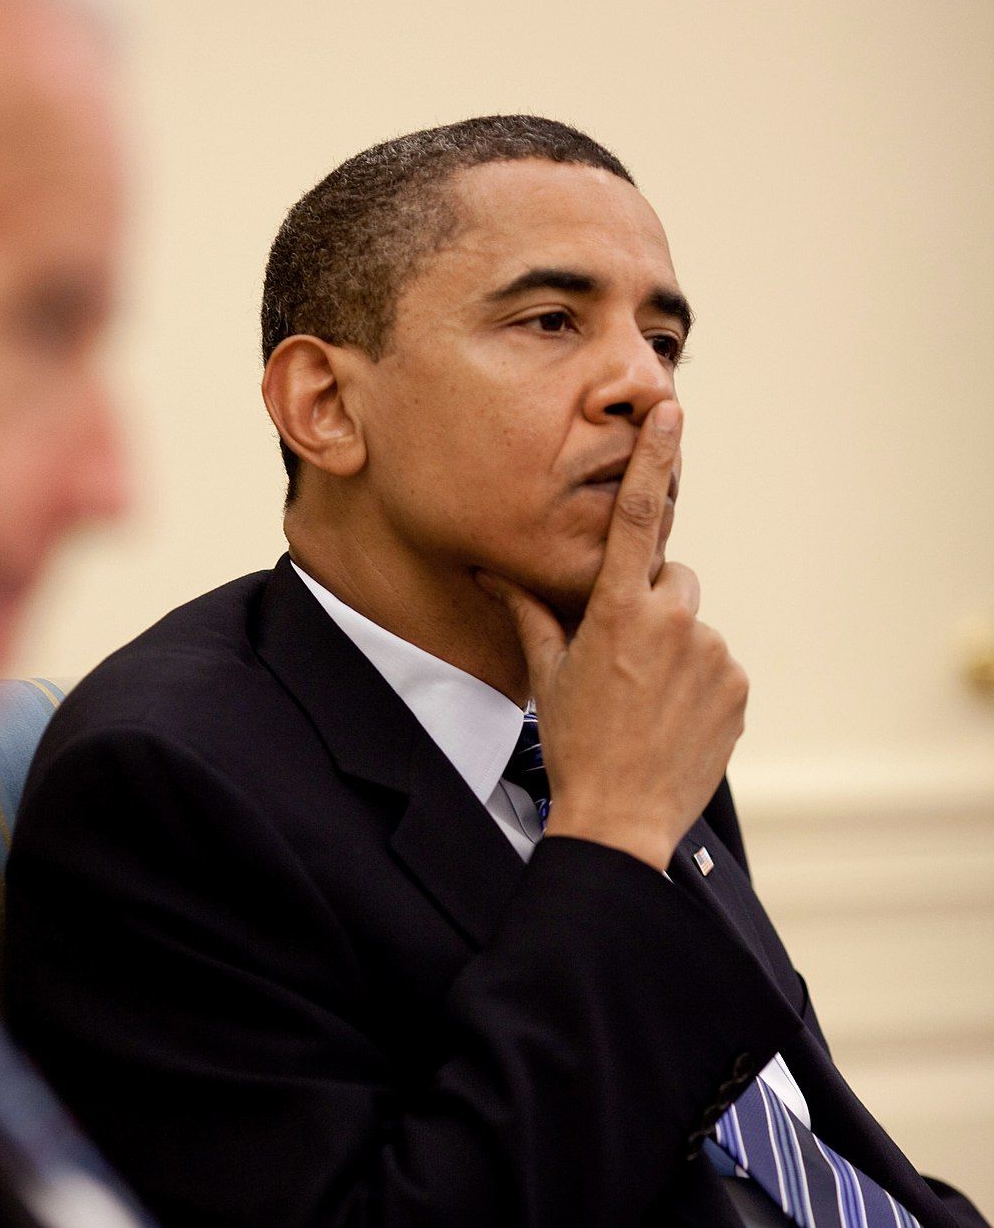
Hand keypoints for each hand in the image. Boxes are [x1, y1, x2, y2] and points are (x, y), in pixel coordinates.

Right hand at [479, 401, 747, 870]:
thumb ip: (530, 612)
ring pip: (693, 625)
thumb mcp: (547, 673)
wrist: (621, 818)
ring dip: (673, 645)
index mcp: (619, 612)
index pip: (638, 519)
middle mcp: (674, 623)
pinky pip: (716, 662)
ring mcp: (713, 656)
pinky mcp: (738, 686)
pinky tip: (669, 715)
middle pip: (672, 579)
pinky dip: (697, 678)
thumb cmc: (574, 743)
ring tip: (643, 697)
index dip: (654, 460)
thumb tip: (492, 572)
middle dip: (650, 601)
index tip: (671, 412)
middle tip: (622, 653)